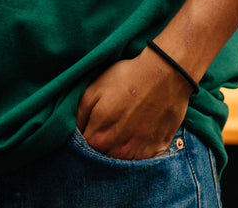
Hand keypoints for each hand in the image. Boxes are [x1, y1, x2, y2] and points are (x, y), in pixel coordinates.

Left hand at [75, 49, 189, 159]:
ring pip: (121, 163)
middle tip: (106, 130)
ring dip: (118, 153)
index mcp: (98, 137)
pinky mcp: (156, 151)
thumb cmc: (127, 78)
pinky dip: (136, 153)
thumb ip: (78, 115)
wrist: (165, 73)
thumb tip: (72, 133)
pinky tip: (136, 136)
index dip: (81, 142)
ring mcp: (138, 154)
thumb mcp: (94, 89)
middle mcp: (117, 152)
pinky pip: (141, 162)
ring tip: (122, 133)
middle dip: (99, 150)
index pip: (82, 151)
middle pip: (102, 160)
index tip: (88, 130)